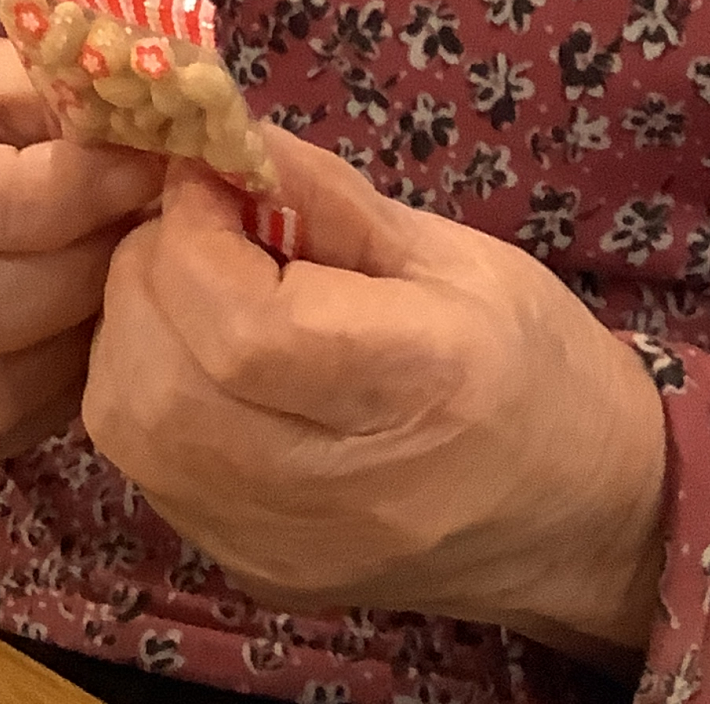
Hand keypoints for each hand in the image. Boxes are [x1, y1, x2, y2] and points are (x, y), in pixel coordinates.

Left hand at [83, 136, 667, 665]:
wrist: (578, 519)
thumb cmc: (531, 361)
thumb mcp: (452, 252)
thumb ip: (326, 199)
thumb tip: (223, 138)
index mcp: (423, 386)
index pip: (247, 329)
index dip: (196, 234)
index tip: (208, 173)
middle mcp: (339, 491)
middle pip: (166, 384)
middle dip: (149, 271)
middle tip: (194, 218)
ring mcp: (282, 547)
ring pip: (131, 429)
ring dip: (132, 328)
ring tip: (192, 279)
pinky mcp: (246, 571)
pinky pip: (144, 468)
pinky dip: (145, 385)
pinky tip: (196, 350)